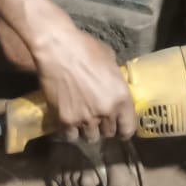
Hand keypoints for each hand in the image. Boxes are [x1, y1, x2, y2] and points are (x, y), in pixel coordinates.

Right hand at [30, 19, 135, 142]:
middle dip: (104, 126)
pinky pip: (70, 136)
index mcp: (121, 98)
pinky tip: (68, 122)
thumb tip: (115, 87)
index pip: (128, 129)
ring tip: (82, 120)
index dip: (123, 129)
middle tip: (98, 117)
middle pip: (108, 133)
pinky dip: (70, 131)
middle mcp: (106, 112)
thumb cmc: (86, 48)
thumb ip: (116, 80)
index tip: (119, 127)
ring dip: (87, 130)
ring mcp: (85, 118)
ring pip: (90, 137)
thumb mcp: (110, 61)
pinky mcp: (65, 120)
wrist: (57, 49)